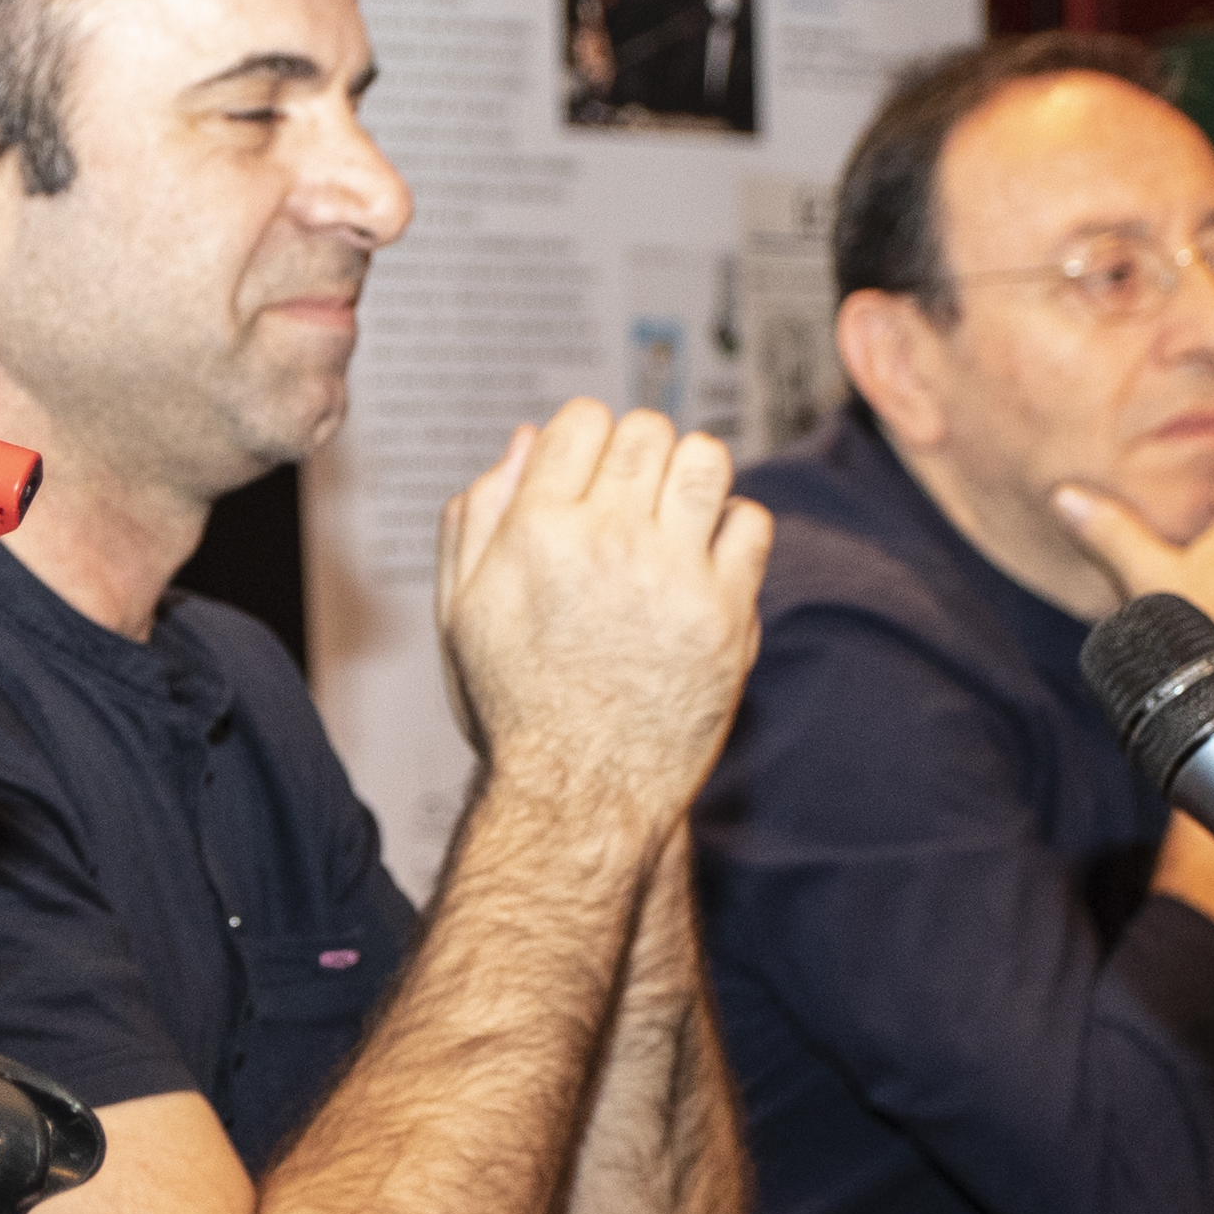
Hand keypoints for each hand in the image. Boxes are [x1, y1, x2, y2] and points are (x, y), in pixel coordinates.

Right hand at [430, 399, 771, 843]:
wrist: (578, 795)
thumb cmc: (516, 705)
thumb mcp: (462, 608)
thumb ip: (480, 514)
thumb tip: (529, 439)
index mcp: (535, 531)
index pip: (583, 418)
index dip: (587, 435)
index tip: (591, 471)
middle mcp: (607, 542)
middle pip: (648, 429)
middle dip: (639, 452)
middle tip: (634, 499)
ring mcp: (673, 576)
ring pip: (706, 459)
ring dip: (691, 476)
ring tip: (676, 516)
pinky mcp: (725, 613)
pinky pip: (750, 523)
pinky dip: (732, 529)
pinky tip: (705, 561)